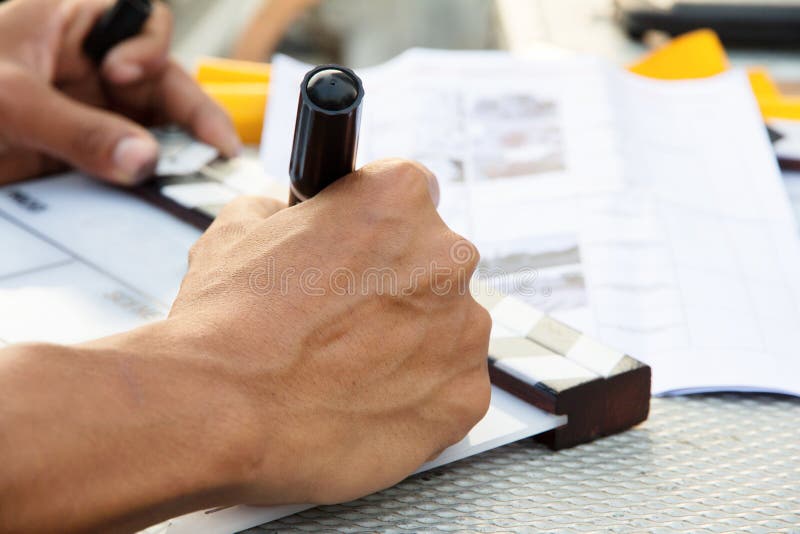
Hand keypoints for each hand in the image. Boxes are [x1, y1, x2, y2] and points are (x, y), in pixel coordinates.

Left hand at [0, 0, 239, 184]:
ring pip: (159, 131)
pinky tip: (166, 200)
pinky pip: (135, 168)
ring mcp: (99, 114)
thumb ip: (77, 129)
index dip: (148, 49)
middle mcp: (98, 69)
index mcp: (77, 26)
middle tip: (215, 156)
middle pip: (165, 86)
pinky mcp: (93, 156)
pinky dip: (153, 185)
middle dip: (189, 119)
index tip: (123, 76)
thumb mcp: (9, 101)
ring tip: (199, 185)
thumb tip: (144, 161)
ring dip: (179, 158)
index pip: (142, 23)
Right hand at [170, 159, 491, 504]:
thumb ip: (285, 210)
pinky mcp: (465, 395)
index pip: (411, 195)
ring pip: (447, 327)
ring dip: (411, 341)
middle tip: (345, 320)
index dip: (380, 227)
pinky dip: (420, 395)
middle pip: (434, 264)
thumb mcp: (240, 228)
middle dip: (397, 287)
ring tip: (350, 368)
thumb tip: (288, 213)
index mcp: (399, 198)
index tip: (363, 252)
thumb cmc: (228, 322)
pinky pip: (450, 386)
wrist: (221, 410)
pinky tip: (369, 401)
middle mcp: (446, 255)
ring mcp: (464, 329)